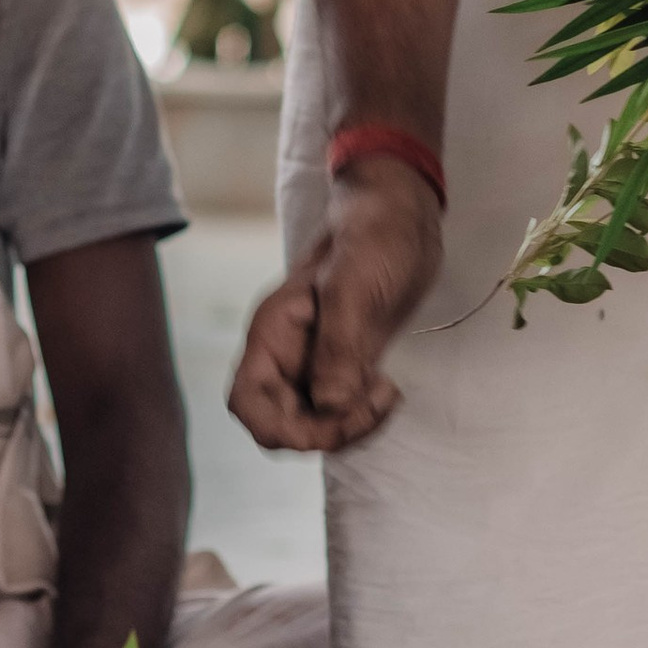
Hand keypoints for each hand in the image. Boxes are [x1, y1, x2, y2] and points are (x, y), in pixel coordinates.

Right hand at [227, 152, 441, 453]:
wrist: (400, 215)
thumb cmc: (373, 237)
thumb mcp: (355, 287)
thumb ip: (339, 347)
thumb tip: (328, 405)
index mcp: (273, 333)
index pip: (247, 402)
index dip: (281, 429)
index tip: (333, 420)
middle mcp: (285, 354)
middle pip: (280, 423)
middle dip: (325, 432)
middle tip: (373, 404)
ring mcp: (313, 360)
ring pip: (312, 421)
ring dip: (347, 426)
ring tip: (386, 393)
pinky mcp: (344, 363)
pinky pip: (338, 409)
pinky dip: (361, 414)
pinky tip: (388, 390)